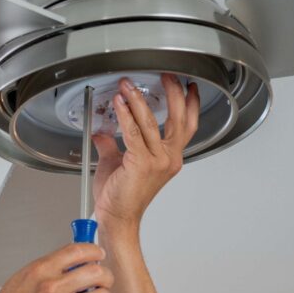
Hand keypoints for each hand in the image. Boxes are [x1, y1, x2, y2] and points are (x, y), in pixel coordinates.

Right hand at [0, 243, 114, 292]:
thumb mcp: (21, 279)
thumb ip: (45, 271)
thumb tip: (68, 264)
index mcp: (41, 270)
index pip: (79, 250)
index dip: (95, 252)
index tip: (98, 256)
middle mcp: (52, 287)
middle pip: (98, 272)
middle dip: (105, 278)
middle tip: (102, 284)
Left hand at [91, 73, 198, 228]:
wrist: (116, 218)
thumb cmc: (119, 198)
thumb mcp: (116, 164)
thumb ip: (112, 145)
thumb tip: (103, 132)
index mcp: (169, 158)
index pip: (186, 126)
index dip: (190, 104)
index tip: (190, 87)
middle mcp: (168, 158)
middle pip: (178, 118)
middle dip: (173, 92)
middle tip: (166, 74)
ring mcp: (158, 161)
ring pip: (151, 122)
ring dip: (138, 99)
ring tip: (129, 84)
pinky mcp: (142, 163)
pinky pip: (133, 132)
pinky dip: (125, 114)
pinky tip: (119, 102)